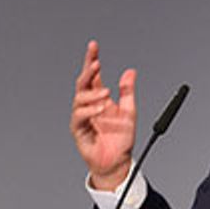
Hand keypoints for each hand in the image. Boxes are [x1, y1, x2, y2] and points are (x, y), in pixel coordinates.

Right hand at [70, 40, 136, 189]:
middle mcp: (88, 106)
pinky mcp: (79, 130)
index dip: (92, 60)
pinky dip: (89, 110)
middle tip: (96, 62)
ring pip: (79, 98)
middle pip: (83, 83)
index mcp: (99, 99)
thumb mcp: (129, 111)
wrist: (117, 162)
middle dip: (88, 71)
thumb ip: (128, 91)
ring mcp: (82, 117)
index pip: (93, 76)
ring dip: (92, 93)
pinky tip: (100, 108)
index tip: (94, 46)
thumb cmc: (120, 140)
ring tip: (106, 94)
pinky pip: (79, 116)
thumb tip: (130, 72)